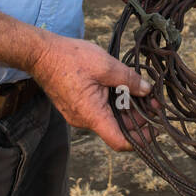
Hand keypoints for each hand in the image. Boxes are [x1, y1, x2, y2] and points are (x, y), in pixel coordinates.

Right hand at [29, 31, 153, 150]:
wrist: (41, 53)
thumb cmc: (70, 58)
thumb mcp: (106, 66)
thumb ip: (129, 80)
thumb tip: (147, 90)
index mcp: (92, 115)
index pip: (119, 142)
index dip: (140, 139)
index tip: (154, 129)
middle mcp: (84, 120)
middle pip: (117, 129)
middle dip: (137, 117)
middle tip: (153, 101)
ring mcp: (77, 114)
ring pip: (108, 119)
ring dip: (125, 108)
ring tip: (140, 91)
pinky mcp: (74, 106)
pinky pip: (98, 111)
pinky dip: (112, 103)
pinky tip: (121, 87)